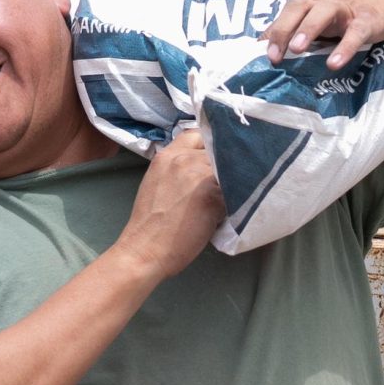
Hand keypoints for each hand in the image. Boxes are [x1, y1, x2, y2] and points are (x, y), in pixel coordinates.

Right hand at [112, 127, 225, 280]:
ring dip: (234, 180)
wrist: (145, 250)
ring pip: (230, 168)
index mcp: (167, 155)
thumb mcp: (158, 183)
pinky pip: (235, 189)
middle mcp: (183, 159)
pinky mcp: (213, 194)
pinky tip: (233, 210)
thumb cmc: (150, 224)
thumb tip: (205, 169)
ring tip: (231, 197)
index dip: (210, 144)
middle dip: (225, 164)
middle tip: (227, 181)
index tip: (216, 157)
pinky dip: (238, 198)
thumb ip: (179, 169)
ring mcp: (199, 175)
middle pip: (218, 150)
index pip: (197, 134)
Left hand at [263, 0, 383, 70]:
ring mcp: (346, 9)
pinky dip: (344, 47)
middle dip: (284, 29)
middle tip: (274, 54)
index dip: (274, 31)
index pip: (287, 12)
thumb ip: (297, 27)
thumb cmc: (349, 8)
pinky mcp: (368, 20)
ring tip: (297, 49)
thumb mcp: (321, 15)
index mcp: (311, 2)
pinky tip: (335, 63)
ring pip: (324, 12)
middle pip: (299, 8)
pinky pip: (355, 32)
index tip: (260, 53)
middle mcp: (324, 2)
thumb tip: (264, 44)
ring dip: (308, 28)